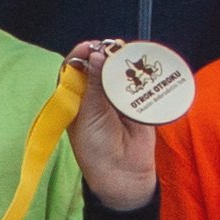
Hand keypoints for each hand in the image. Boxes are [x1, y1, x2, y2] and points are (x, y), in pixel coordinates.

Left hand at [65, 42, 157, 207]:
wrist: (122, 173)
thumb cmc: (95, 148)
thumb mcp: (89, 115)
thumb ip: (94, 84)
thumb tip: (96, 54)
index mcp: (77, 98)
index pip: (75, 68)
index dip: (81, 54)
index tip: (90, 45)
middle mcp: (96, 95)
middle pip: (100, 66)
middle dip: (106, 54)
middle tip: (113, 47)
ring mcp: (117, 98)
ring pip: (119, 73)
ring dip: (124, 63)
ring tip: (128, 55)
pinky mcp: (138, 104)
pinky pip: (139, 85)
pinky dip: (142, 76)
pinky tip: (144, 68)